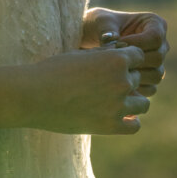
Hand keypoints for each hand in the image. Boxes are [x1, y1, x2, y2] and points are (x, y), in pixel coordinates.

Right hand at [30, 43, 149, 134]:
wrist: (33, 96)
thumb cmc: (52, 71)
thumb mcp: (80, 55)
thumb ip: (103, 55)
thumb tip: (120, 52)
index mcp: (116, 59)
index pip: (138, 57)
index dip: (126, 61)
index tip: (112, 66)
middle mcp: (122, 81)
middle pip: (139, 79)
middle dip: (125, 80)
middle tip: (104, 86)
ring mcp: (118, 105)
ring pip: (143, 103)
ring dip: (132, 101)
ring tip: (113, 102)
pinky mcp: (110, 126)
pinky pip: (135, 126)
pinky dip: (129, 122)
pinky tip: (116, 118)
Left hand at [80, 7, 168, 95]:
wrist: (90, 41)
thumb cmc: (97, 25)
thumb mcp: (100, 22)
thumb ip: (107, 30)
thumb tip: (109, 41)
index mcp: (154, 23)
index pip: (155, 37)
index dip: (136, 44)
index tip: (116, 45)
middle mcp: (161, 43)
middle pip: (158, 57)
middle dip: (134, 61)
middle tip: (113, 62)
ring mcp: (158, 62)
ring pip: (156, 75)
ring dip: (135, 76)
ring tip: (114, 72)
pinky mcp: (150, 78)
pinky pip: (150, 89)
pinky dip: (135, 88)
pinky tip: (116, 84)